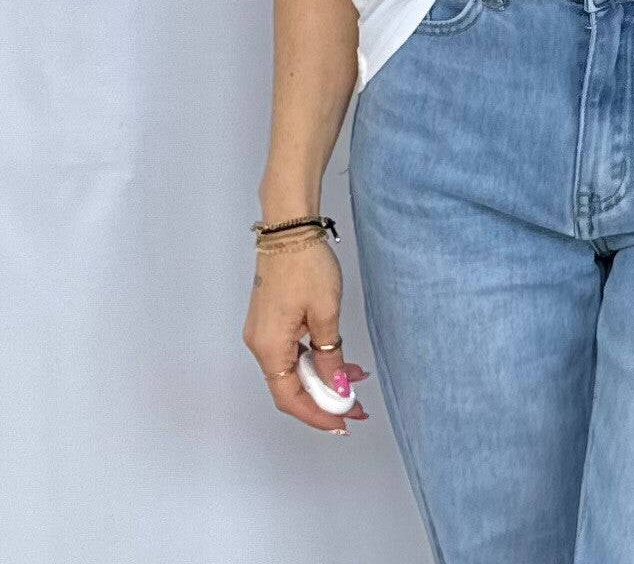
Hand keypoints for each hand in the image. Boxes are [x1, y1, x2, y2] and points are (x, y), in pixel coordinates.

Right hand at [243, 234, 371, 433]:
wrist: (289, 227)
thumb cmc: (306, 265)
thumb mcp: (326, 313)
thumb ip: (330, 356)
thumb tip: (337, 389)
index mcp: (268, 347)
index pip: (289, 398)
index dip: (316, 414)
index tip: (343, 422)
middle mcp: (260, 344)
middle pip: (290, 386)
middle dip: (323, 399)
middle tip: (356, 406)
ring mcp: (263, 331)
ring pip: (292, 368)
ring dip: (322, 377)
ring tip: (355, 379)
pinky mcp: (270, 320)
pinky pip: (291, 350)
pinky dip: (314, 359)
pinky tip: (338, 358)